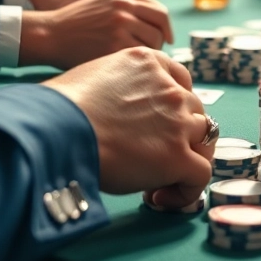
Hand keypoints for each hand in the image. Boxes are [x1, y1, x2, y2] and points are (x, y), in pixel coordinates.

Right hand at [20, 0, 174, 68]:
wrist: (51, 33)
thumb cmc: (77, 23)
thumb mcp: (103, 2)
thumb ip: (128, 6)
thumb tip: (158, 24)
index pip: (159, 11)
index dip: (166, 27)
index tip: (168, 38)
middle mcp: (124, 5)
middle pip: (159, 27)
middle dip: (160, 42)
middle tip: (155, 54)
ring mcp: (120, 25)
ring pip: (153, 43)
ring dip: (151, 54)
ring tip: (139, 61)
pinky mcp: (114, 44)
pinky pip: (140, 55)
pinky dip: (140, 62)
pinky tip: (132, 67)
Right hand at [46, 48, 213, 202]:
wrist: (57, 130)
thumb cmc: (60, 108)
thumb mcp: (94, 74)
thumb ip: (119, 86)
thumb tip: (115, 111)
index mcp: (148, 62)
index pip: (181, 81)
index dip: (174, 107)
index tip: (158, 126)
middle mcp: (170, 88)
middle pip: (194, 113)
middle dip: (179, 135)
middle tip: (153, 158)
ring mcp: (178, 121)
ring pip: (203, 141)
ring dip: (186, 161)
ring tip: (157, 181)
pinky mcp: (178, 156)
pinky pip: (201, 176)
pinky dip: (187, 191)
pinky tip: (160, 198)